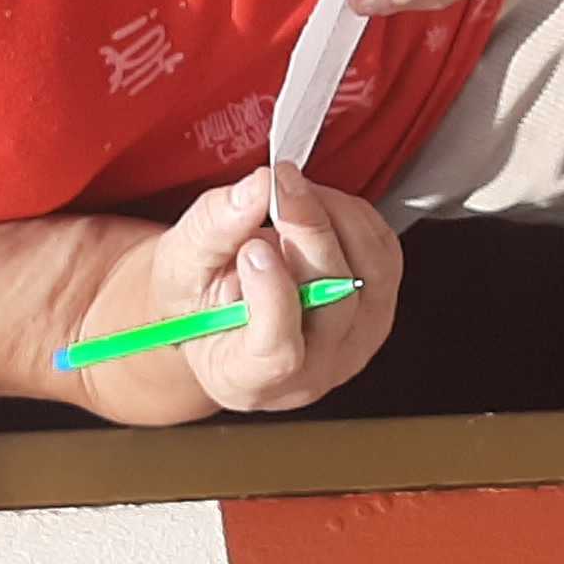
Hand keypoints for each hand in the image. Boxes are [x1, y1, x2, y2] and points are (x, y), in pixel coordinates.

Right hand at [143, 165, 403, 413]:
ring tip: (290, 192)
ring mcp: (355, 342)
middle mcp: (313, 372)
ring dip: (334, 216)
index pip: (279, 351)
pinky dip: (353, 216)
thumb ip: (211, 231)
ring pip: (371, 272)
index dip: (273, 295)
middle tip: (278, 184)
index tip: (254, 246)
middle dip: (308, 230)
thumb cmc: (194, 298)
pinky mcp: (378, 308)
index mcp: (248, 379)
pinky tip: (314, 205)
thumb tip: (257, 188)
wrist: (220, 310)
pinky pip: (384, 253)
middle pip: (333, 299)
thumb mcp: (179, 266)